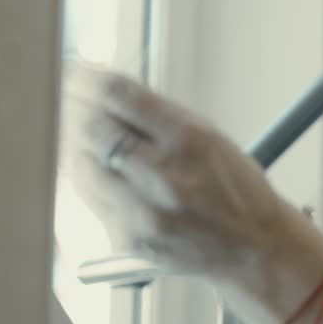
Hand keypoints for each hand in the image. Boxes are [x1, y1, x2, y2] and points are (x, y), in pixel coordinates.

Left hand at [60, 65, 294, 279]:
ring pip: (82, 166)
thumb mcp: (210, 138)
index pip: (119, 96)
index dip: (88, 80)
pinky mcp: (129, 239)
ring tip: (87, 139)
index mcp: (190, 139)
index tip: (78, 75)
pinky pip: (91, 200)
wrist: (253, 248)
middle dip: (75, 111)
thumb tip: (105, 92)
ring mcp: (144, 211)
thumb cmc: (236, 190)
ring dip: (78, 147)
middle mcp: (165, 175)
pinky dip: (90, 182)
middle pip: (92, 129)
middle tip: (69, 102)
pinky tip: (103, 175)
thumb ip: (159, 116)